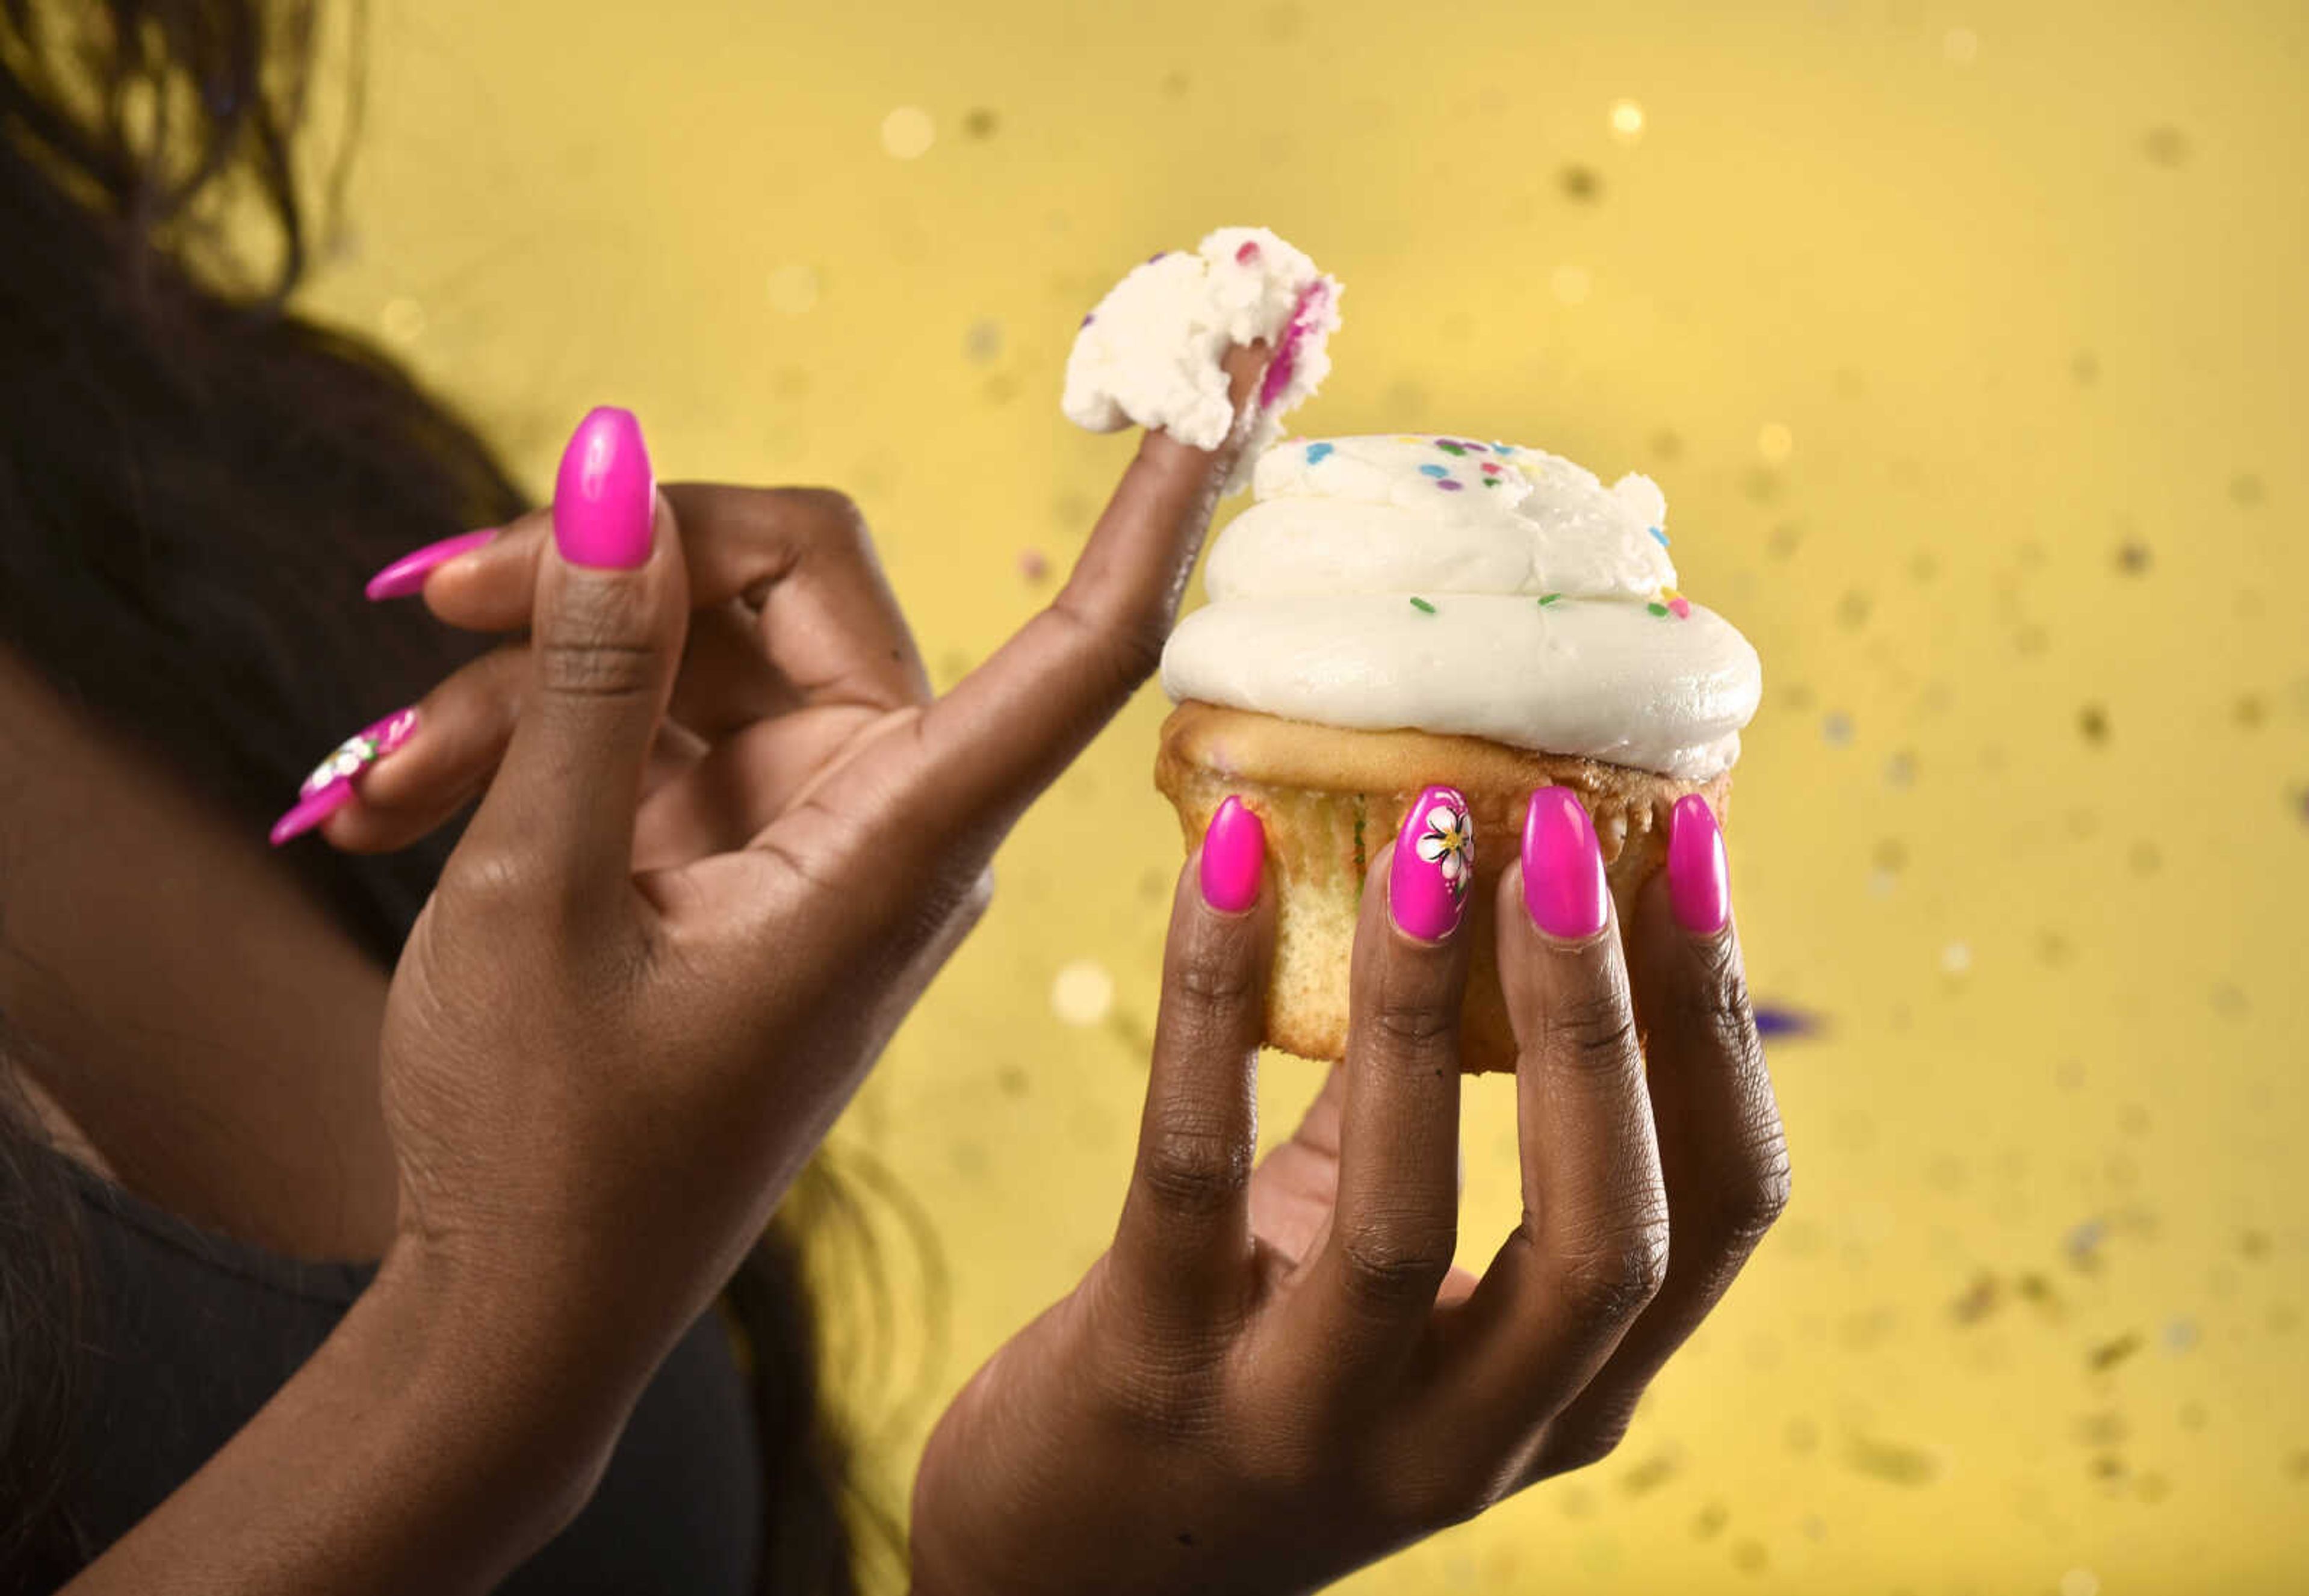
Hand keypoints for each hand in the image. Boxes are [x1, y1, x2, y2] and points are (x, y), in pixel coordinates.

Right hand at [353, 368, 1261, 1410]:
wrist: (509, 1313)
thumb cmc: (546, 1147)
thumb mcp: (540, 890)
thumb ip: (583, 675)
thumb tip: (608, 462)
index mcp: (903, 844)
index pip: (1083, 649)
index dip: (1155, 511)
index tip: (1221, 383)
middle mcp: (880, 814)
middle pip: (791, 575)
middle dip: (609, 565)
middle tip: (431, 589)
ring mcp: (799, 824)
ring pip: (684, 643)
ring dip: (519, 676)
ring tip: (380, 782)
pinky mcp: (722, 841)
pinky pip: (636, 719)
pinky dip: (516, 738)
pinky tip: (389, 799)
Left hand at [911, 792, 1789, 1594]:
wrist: (1073, 1550)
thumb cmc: (1259, 1350)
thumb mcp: (1387, 1256)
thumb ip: (1451, 1108)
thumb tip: (1501, 856)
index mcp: (1568, 1392)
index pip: (1722, 1213)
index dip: (1718, 1021)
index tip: (1698, 840)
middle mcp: (1471, 1438)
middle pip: (1607, 1234)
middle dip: (1609, 1014)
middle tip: (1575, 820)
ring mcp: (1308, 1428)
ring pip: (1402, 1217)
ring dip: (1422, 1005)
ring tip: (1425, 835)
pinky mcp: (1150, 1378)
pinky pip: (1194, 1169)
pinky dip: (1215, 1004)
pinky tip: (1223, 865)